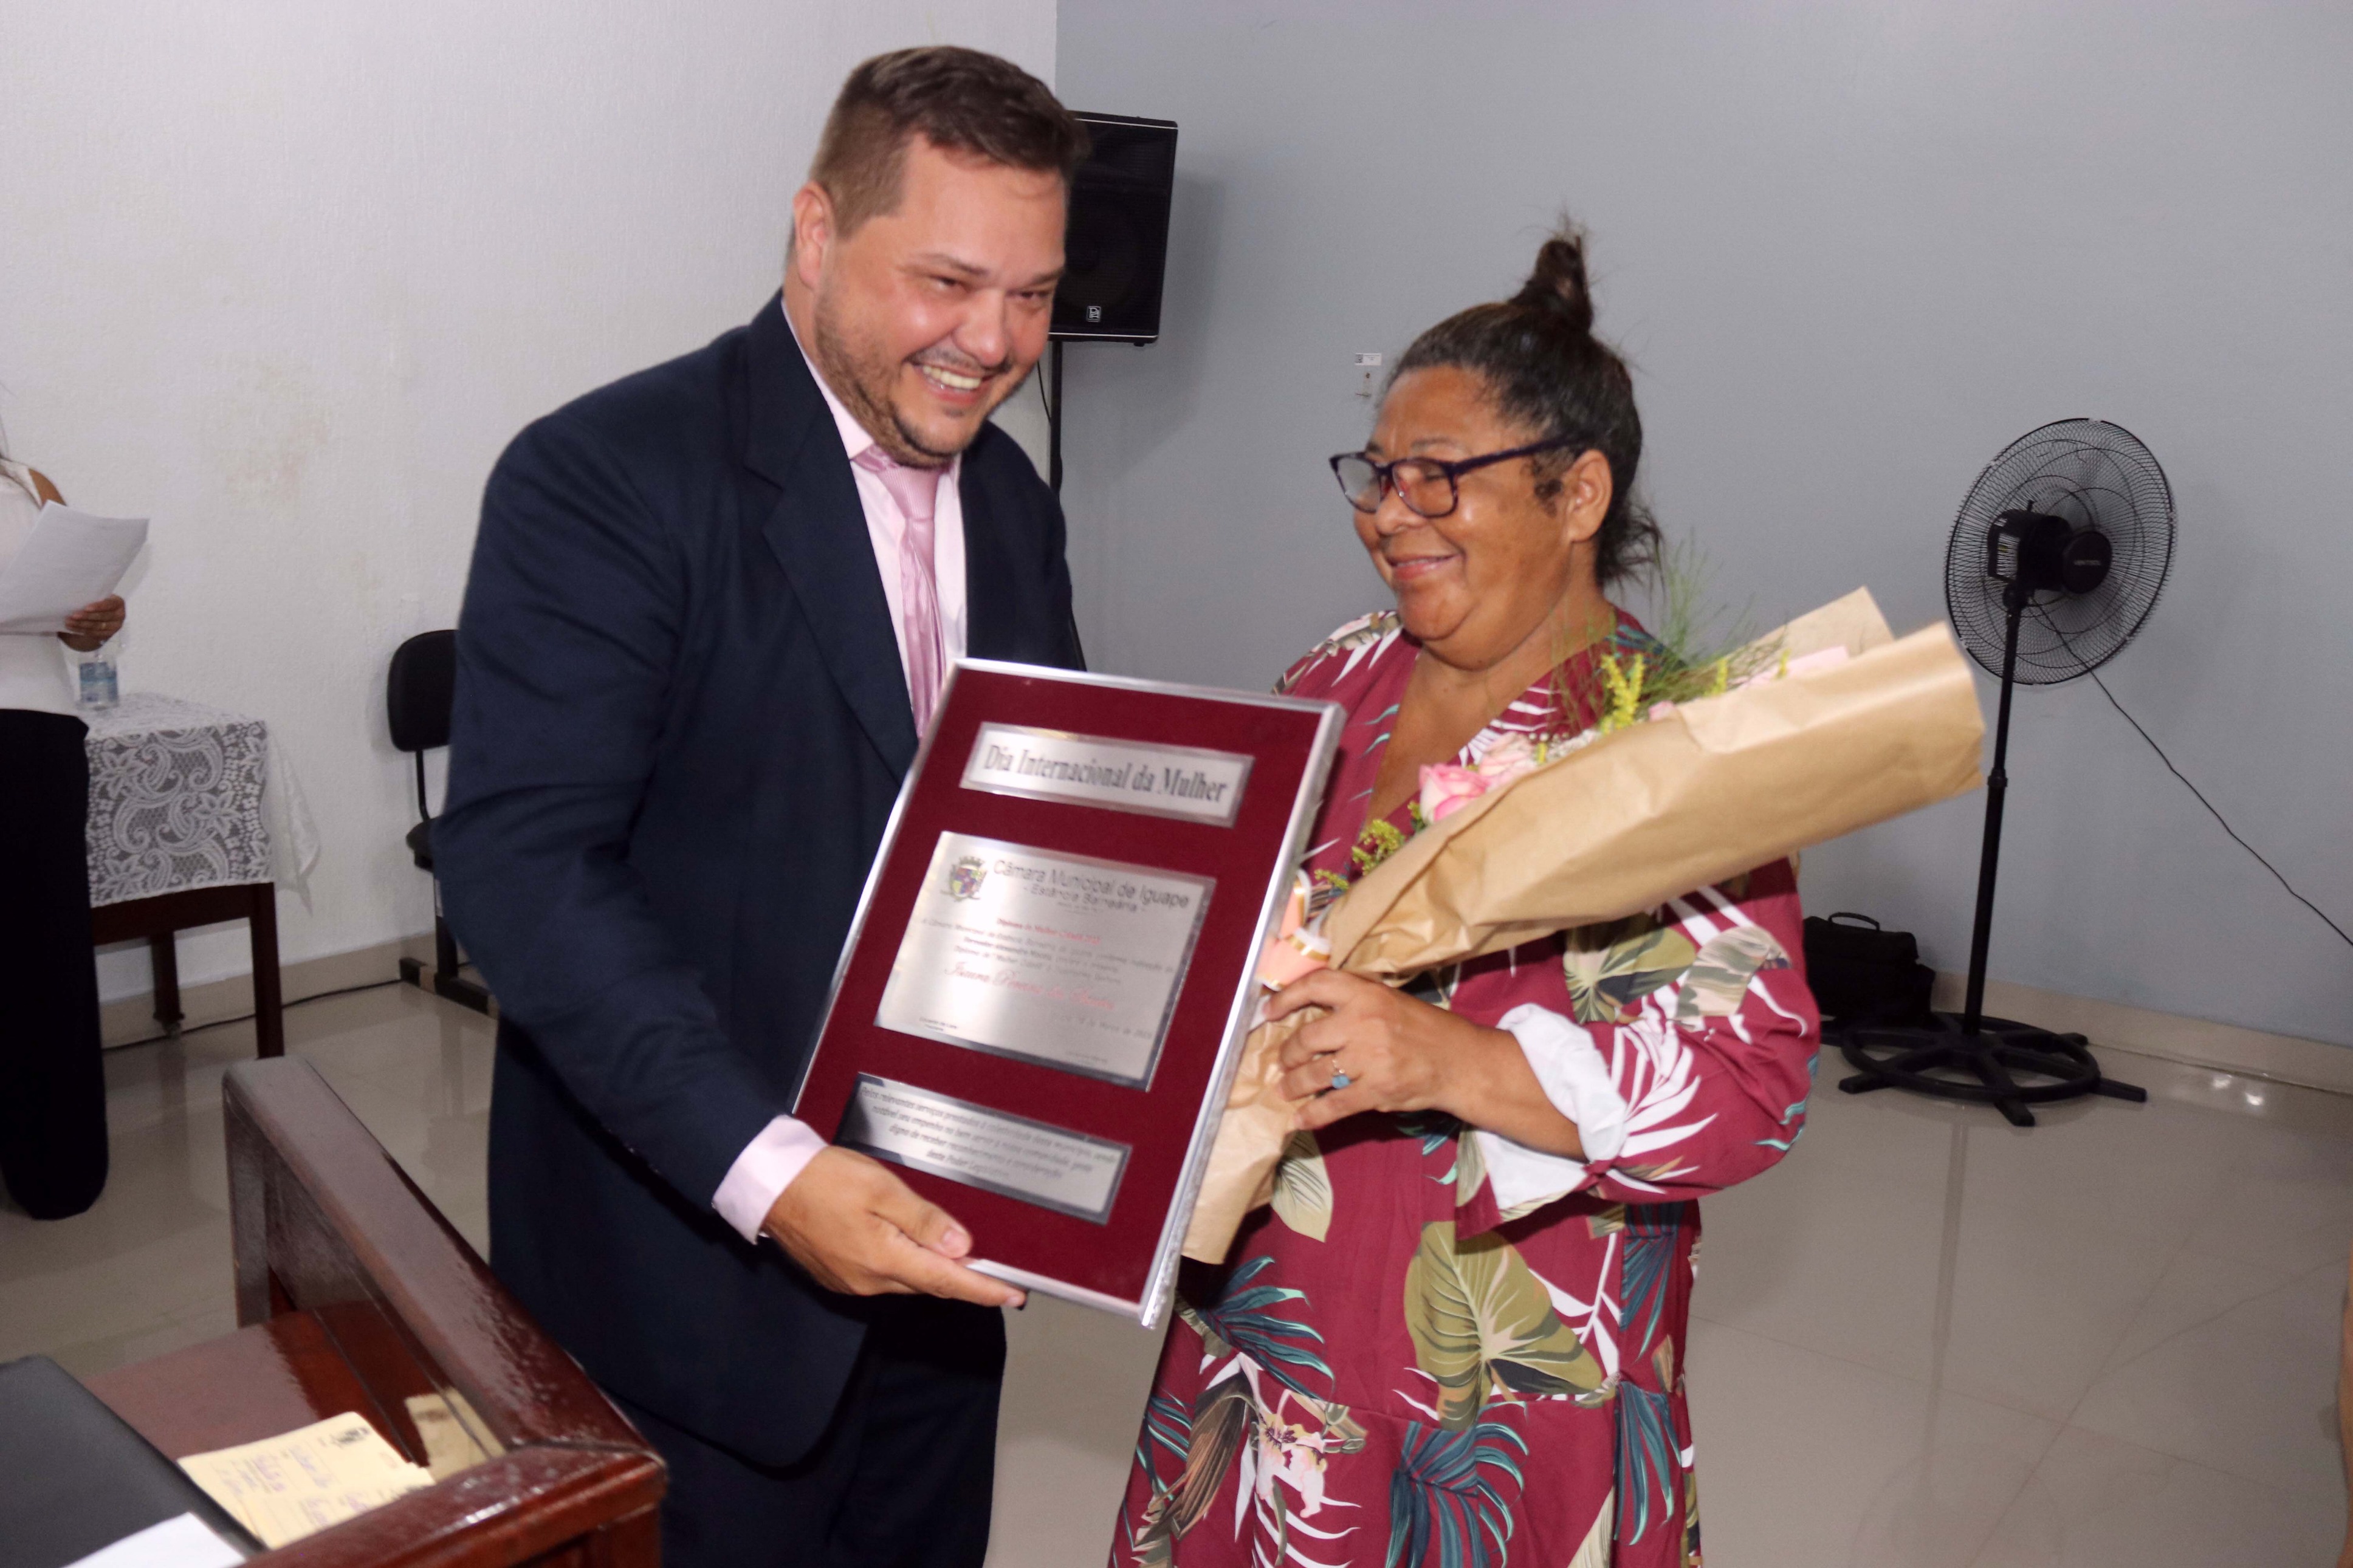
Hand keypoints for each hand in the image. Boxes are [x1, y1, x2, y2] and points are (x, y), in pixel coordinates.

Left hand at [58, 595, 124, 652]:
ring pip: (97, 626)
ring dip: (81, 624)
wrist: (101, 614)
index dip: (98, 606)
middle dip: (87, 616)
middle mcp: (119, 615)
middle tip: (74, 615)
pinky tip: (72, 627)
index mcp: (118, 603)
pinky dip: (82, 630)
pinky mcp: (107, 635)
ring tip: (69, 622)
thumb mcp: (98, 598)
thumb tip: (75, 597)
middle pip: (103, 617)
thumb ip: (92, 598)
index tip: (86, 608)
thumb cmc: (97, 602)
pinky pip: (94, 633)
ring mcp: (114, 627)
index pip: (110, 604)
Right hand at [761, 1146, 1023, 1307]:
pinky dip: (908, 1265)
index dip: (985, 1290)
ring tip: (960, 1253)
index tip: (1015, 1295)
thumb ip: (924, 1220)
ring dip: (934, 1269)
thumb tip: (961, 1247)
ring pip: (909, 1280)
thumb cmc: (825, 1179)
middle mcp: (871, 1280)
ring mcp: (853, 1281)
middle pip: (930, 1283)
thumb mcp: (882, 1189)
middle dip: (964, 1278)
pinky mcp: (841, 1276)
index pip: (948, 1281)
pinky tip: (915, 1247)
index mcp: (885, 1259)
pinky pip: (886, 1276)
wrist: (772, 1185)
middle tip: (996, 1268)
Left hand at [1268, 969, 1511, 1133]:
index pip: (1315, 985)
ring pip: (1315, 1074)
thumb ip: (1353, 1002)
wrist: (1459, 1062)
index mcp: (1366, 994)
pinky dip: (1312, 1115)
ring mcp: (1369, 1058)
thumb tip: (1309, 1009)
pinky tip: (1300, 1119)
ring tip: (1286, 1090)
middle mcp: (1364, 1022)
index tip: (1267, 1012)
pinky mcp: (1376, 1089)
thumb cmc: (1421, 1029)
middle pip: (1306, 1038)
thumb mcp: (1389, 1000)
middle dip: (1288, 1055)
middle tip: (1284, 1063)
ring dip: (1294, 1086)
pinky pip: (1333, 1105)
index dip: (1286, 998)